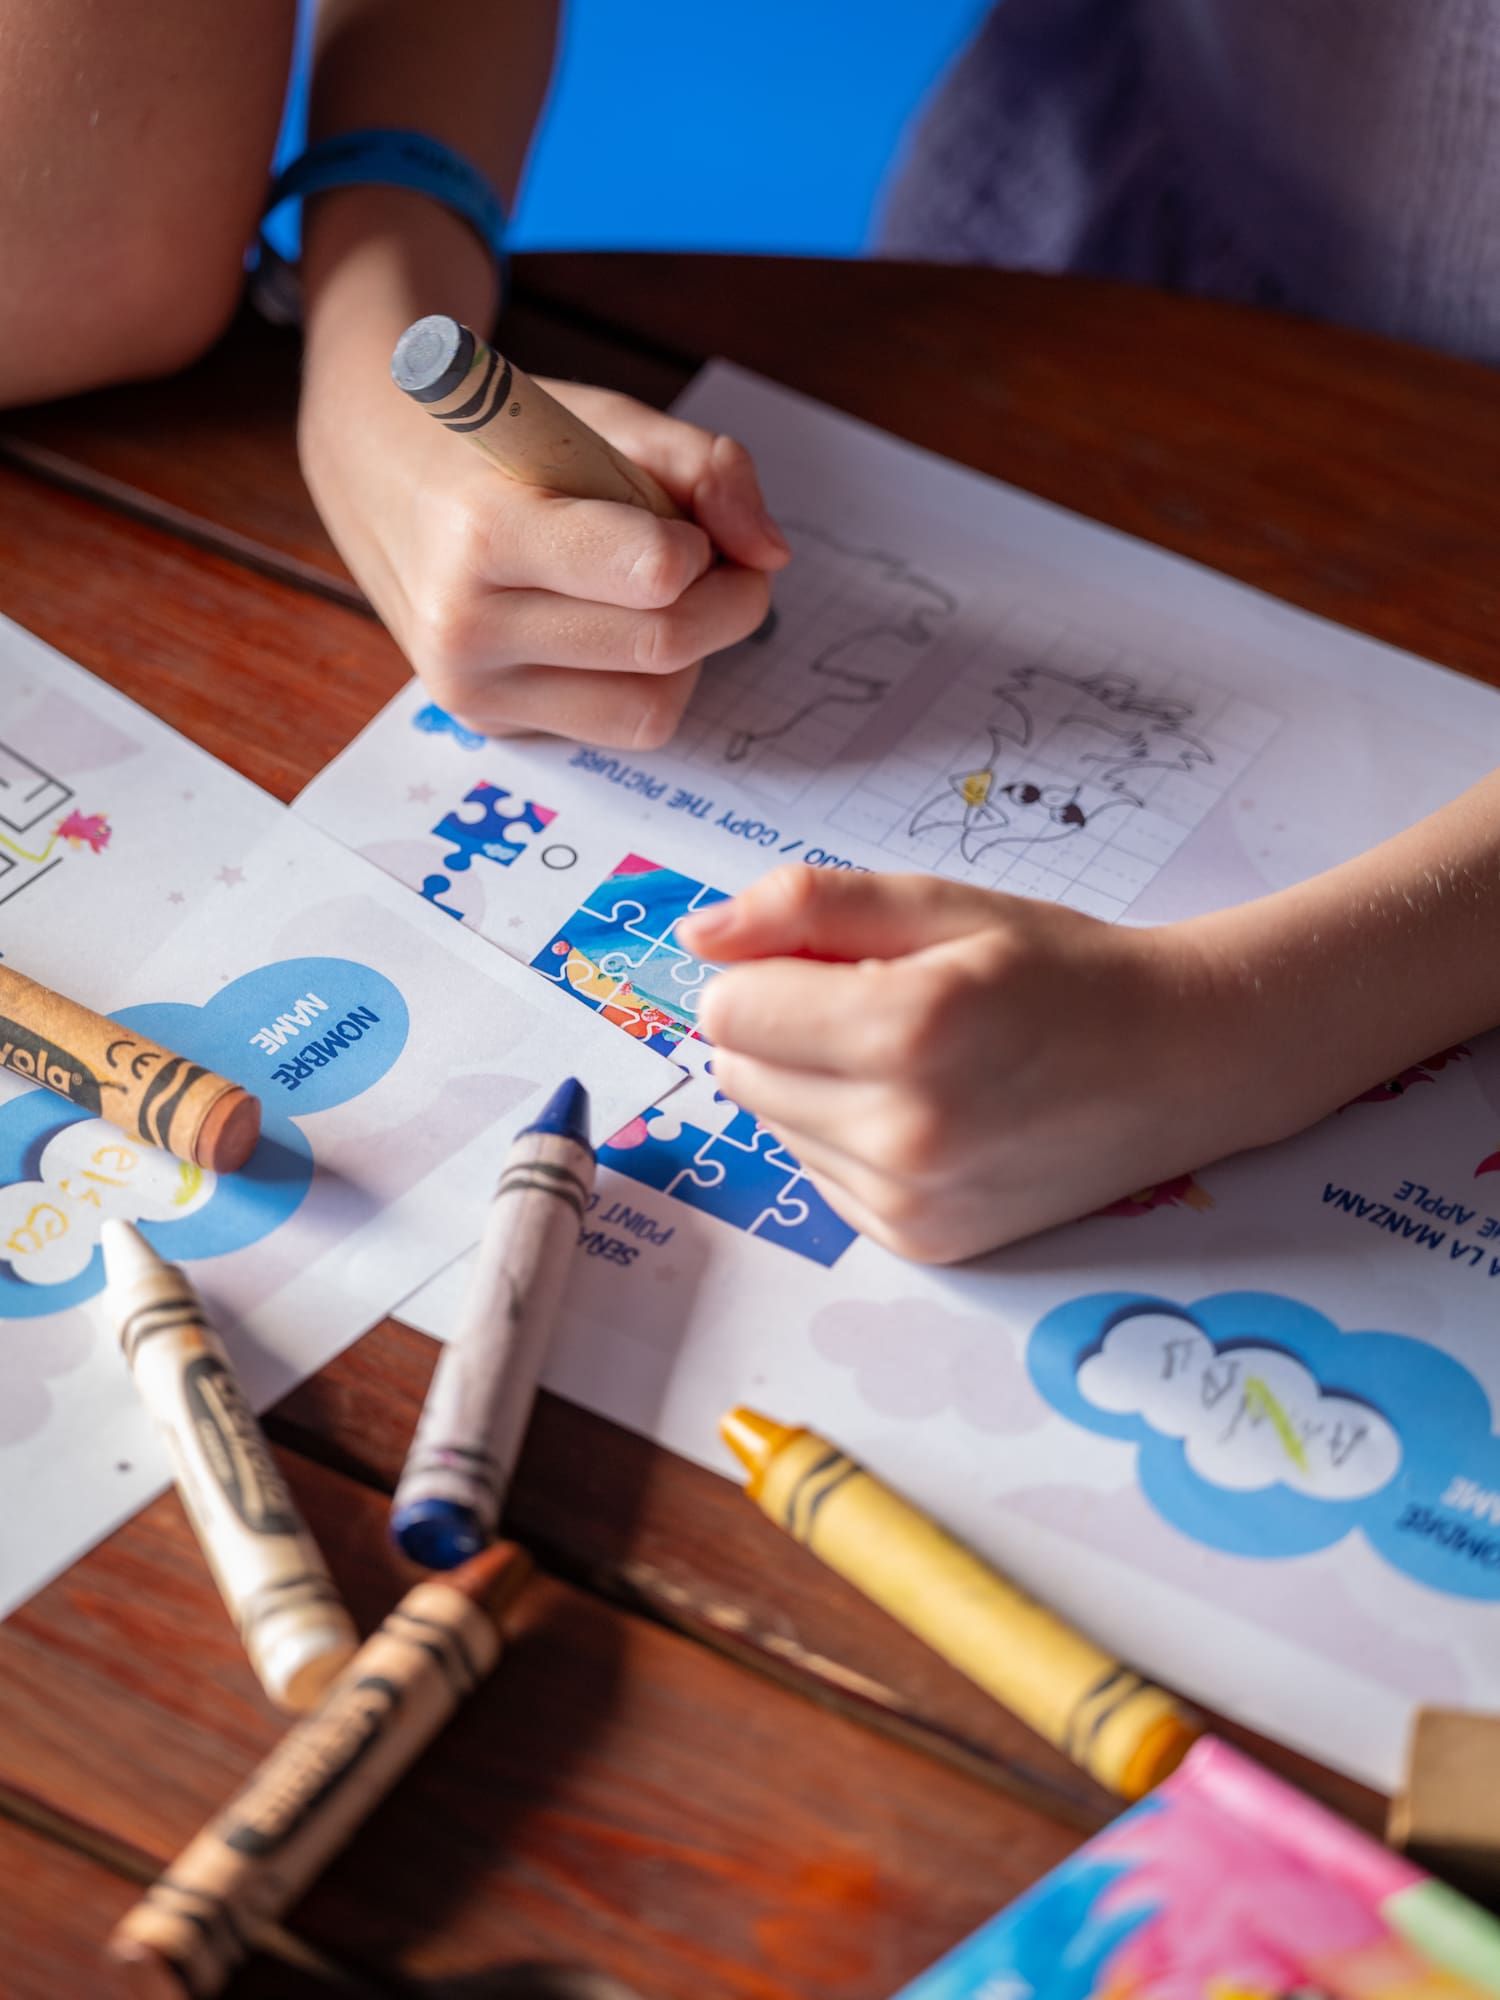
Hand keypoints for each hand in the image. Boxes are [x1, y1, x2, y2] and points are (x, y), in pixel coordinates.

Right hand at [301, 360, 788, 746]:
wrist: (379, 474)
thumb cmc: (502, 442)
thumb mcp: (603, 419)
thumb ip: (705, 469)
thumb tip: (772, 555)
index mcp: (487, 531)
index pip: (654, 575)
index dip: (704, 548)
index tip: (694, 523)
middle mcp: (468, 625)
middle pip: (664, 647)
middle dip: (727, 604)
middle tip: (721, 563)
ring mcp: (472, 688)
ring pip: (652, 707)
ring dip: (691, 653)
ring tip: (661, 597)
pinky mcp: (488, 724)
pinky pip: (618, 727)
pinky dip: (648, 682)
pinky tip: (616, 630)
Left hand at [678, 866, 1278, 1263]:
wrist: (1180, 1064)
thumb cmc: (1063, 972)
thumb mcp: (942, 905)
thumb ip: (809, 906)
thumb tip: (699, 934)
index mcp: (909, 1029)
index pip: (729, 1011)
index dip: (765, 972)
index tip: (837, 959)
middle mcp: (905, 1131)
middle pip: (740, 1073)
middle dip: (786, 1028)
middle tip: (888, 1005)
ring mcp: (912, 1201)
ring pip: (775, 1126)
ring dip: (818, 1085)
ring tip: (923, 1060)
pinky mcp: (920, 1243)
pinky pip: (822, 1175)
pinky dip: (853, 1138)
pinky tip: (933, 1110)